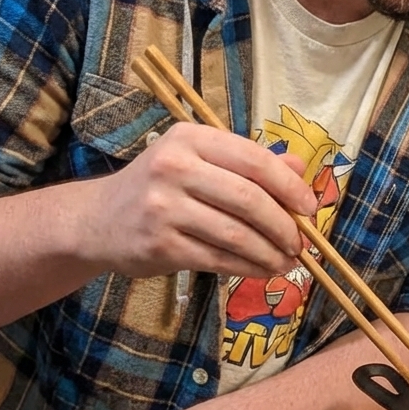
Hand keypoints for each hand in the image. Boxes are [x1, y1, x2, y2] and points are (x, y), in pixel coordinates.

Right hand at [79, 122, 317, 279]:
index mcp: (191, 138)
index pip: (254, 160)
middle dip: (284, 226)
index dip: (290, 186)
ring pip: (236, 234)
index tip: (310, 208)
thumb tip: (300, 166)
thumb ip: (249, 162)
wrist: (97, 220)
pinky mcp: (159, 244)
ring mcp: (163, 206)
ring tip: (288, 262)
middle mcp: (174, 166)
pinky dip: (248, 267)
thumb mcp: (200, 161)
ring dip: (271, 253)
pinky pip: (218, 259)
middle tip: (301, 243)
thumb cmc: (160, 187)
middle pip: (248, 199)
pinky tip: (264, 271)